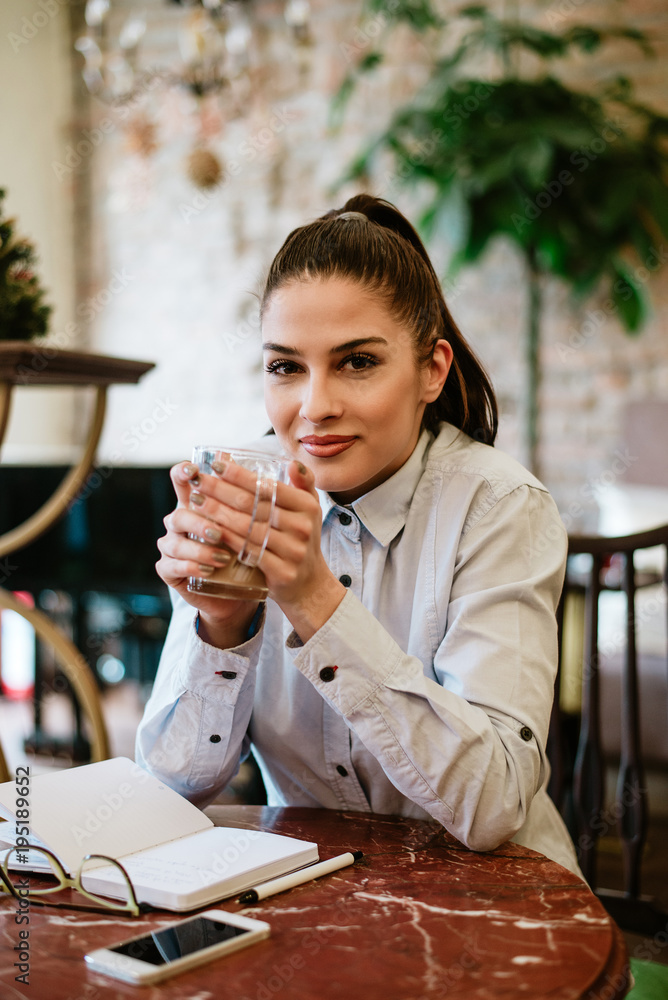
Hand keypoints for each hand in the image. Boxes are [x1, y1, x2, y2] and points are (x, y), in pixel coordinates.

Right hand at [156, 462, 258, 646]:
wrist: (242, 588)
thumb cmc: (252, 548)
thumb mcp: (261, 521)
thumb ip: (271, 493)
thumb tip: (294, 465)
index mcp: (198, 502)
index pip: (182, 480)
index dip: (184, 473)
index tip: (195, 470)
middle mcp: (181, 520)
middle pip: (182, 511)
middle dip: (202, 519)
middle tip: (221, 530)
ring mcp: (173, 545)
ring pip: (176, 541)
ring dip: (200, 548)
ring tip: (222, 555)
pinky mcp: (170, 570)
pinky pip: (174, 566)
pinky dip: (193, 567)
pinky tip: (209, 570)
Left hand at [189, 458, 345, 640]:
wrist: (309, 585)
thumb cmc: (301, 540)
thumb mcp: (309, 510)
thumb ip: (302, 484)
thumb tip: (292, 462)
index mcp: (307, 506)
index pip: (267, 485)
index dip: (240, 474)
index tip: (216, 464)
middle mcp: (302, 527)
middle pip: (253, 504)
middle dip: (220, 490)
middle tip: (197, 482)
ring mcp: (292, 551)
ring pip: (246, 527)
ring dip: (217, 512)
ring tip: (195, 501)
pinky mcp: (281, 571)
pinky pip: (247, 551)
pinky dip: (226, 539)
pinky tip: (208, 529)